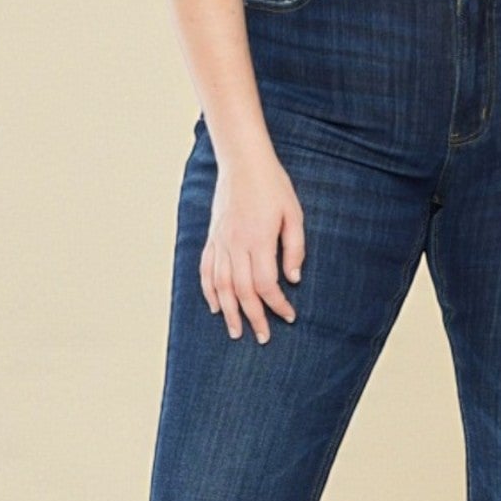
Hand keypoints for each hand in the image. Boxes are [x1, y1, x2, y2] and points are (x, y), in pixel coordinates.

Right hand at [201, 145, 303, 343]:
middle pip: (242, 292)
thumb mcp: (293, 214)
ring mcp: (220, 242)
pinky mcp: (212, 237)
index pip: (266, 284)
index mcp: (258, 240)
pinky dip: (209, 291)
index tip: (289, 316)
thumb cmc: (273, 186)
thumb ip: (294, 248)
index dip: (277, 304)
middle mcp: (235, 244)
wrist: (243, 163)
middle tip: (262, 337)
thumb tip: (293, 279)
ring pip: (221, 286)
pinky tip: (215, 307)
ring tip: (235, 332)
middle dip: (253, 317)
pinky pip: (206, 270)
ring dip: (228, 312)